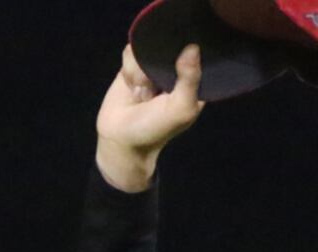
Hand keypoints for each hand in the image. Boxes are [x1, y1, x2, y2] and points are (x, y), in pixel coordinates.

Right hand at [94, 44, 205, 192]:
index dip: (188, 52)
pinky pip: (131, 52)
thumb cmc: (155, 129)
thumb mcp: (180, 108)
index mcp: (193, 81)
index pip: (197, 53)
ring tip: (141, 92)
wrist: (120, 140)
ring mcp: (152, 67)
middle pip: (171, 45)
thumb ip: (190, 79)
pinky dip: (129, 69)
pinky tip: (130, 86)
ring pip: (148, 48)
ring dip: (141, 71)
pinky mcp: (132, 67)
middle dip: (159, 63)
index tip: (179, 62)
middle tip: (155, 88)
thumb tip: (192, 47)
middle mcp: (174, 71)